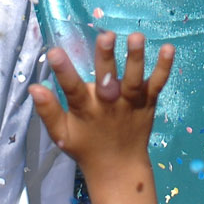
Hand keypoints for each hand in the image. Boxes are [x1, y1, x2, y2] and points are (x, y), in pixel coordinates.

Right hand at [30, 31, 173, 203]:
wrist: (119, 168)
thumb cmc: (86, 146)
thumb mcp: (62, 134)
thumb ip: (48, 111)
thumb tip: (34, 87)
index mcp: (85, 110)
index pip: (71, 88)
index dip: (63, 71)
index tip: (54, 51)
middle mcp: (109, 104)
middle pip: (107, 78)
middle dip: (106, 57)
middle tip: (106, 35)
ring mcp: (131, 103)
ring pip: (135, 79)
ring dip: (136, 57)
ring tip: (136, 36)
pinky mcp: (148, 103)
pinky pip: (157, 84)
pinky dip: (164, 68)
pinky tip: (169, 48)